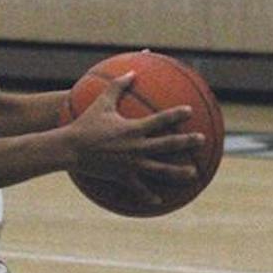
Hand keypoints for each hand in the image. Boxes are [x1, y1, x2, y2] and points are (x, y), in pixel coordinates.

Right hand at [67, 72, 205, 204]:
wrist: (70, 149)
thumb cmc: (84, 124)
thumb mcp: (101, 102)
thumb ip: (118, 86)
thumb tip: (132, 72)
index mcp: (133, 129)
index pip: (161, 120)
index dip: (176, 114)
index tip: (189, 111)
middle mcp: (136, 147)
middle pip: (168, 145)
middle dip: (187, 142)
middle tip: (202, 140)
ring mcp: (131, 164)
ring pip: (160, 170)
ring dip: (178, 172)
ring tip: (194, 174)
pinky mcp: (123, 177)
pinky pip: (139, 188)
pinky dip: (149, 195)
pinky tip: (160, 201)